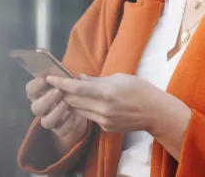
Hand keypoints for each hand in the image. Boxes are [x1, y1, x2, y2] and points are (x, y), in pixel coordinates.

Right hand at [26, 77, 87, 139]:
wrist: (86, 105)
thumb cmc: (73, 88)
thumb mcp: (72, 79)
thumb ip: (67, 75)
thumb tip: (67, 71)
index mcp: (41, 93)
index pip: (30, 90)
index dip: (35, 86)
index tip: (44, 79)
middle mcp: (42, 108)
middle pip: (35, 108)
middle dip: (46, 99)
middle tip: (59, 91)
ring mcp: (50, 119)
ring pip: (45, 122)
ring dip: (55, 112)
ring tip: (66, 104)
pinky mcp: (60, 129)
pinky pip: (60, 131)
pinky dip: (67, 123)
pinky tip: (74, 115)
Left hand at [46, 73, 167, 133]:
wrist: (155, 112)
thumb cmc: (141, 90)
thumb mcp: (120, 78)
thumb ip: (98, 80)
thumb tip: (80, 78)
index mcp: (106, 93)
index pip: (76, 88)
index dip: (60, 83)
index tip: (50, 78)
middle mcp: (102, 108)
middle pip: (73, 100)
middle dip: (63, 92)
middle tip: (57, 84)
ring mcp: (103, 120)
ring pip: (78, 110)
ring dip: (73, 101)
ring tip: (70, 92)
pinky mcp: (105, 127)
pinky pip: (89, 117)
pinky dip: (86, 109)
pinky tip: (89, 102)